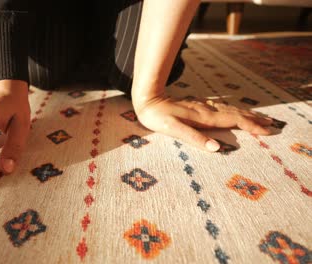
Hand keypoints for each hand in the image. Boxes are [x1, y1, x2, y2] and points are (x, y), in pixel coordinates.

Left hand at [133, 95, 272, 151]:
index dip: (252, 126)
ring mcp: (203, 107)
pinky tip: (233, 111)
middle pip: (236, 114)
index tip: (268, 131)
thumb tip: (217, 148)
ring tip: (259, 118)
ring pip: (230, 110)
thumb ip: (194, 138)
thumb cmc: (158, 117)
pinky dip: (233, 111)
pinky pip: (222, 108)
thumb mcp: (173, 130)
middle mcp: (207, 110)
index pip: (235, 121)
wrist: (147, 100)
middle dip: (255, 120)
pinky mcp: (197, 106)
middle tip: (272, 125)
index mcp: (205, 118)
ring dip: (246, 114)